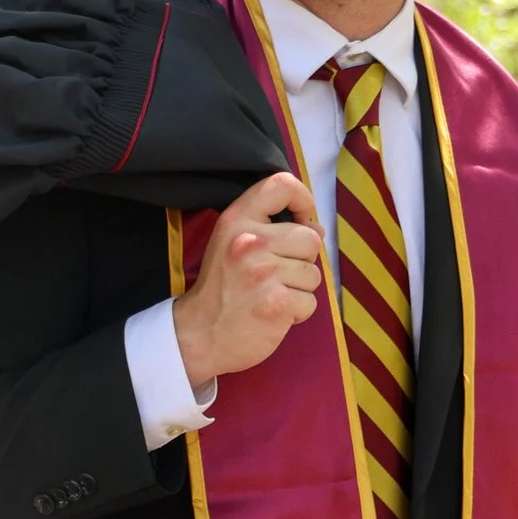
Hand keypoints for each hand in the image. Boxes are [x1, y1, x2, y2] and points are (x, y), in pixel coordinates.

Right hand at [174, 172, 323, 385]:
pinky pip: (310, 302)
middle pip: (311, 238)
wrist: (200, 334)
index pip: (282, 184)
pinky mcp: (278, 303)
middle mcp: (250, 242)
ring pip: (314, 273)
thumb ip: (271, 228)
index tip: (301, 219)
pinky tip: (273, 314)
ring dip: (299, 289)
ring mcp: (264, 273)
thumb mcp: (233, 243)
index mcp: (236, 220)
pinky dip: (297, 312)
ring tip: (270, 294)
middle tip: (275, 274)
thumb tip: (317, 227)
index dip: (303, 199)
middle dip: (302, 259)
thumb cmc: (222, 288)